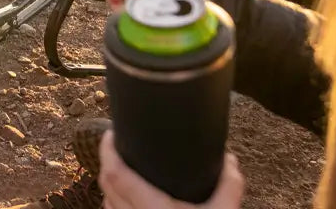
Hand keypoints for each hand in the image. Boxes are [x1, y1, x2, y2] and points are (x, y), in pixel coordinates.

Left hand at [99, 133, 244, 208]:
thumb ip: (229, 186)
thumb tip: (230, 160)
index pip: (115, 174)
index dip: (107, 151)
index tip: (111, 134)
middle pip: (106, 185)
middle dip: (107, 162)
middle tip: (117, 146)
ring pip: (107, 204)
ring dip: (110, 185)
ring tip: (124, 170)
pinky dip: (115, 204)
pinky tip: (128, 201)